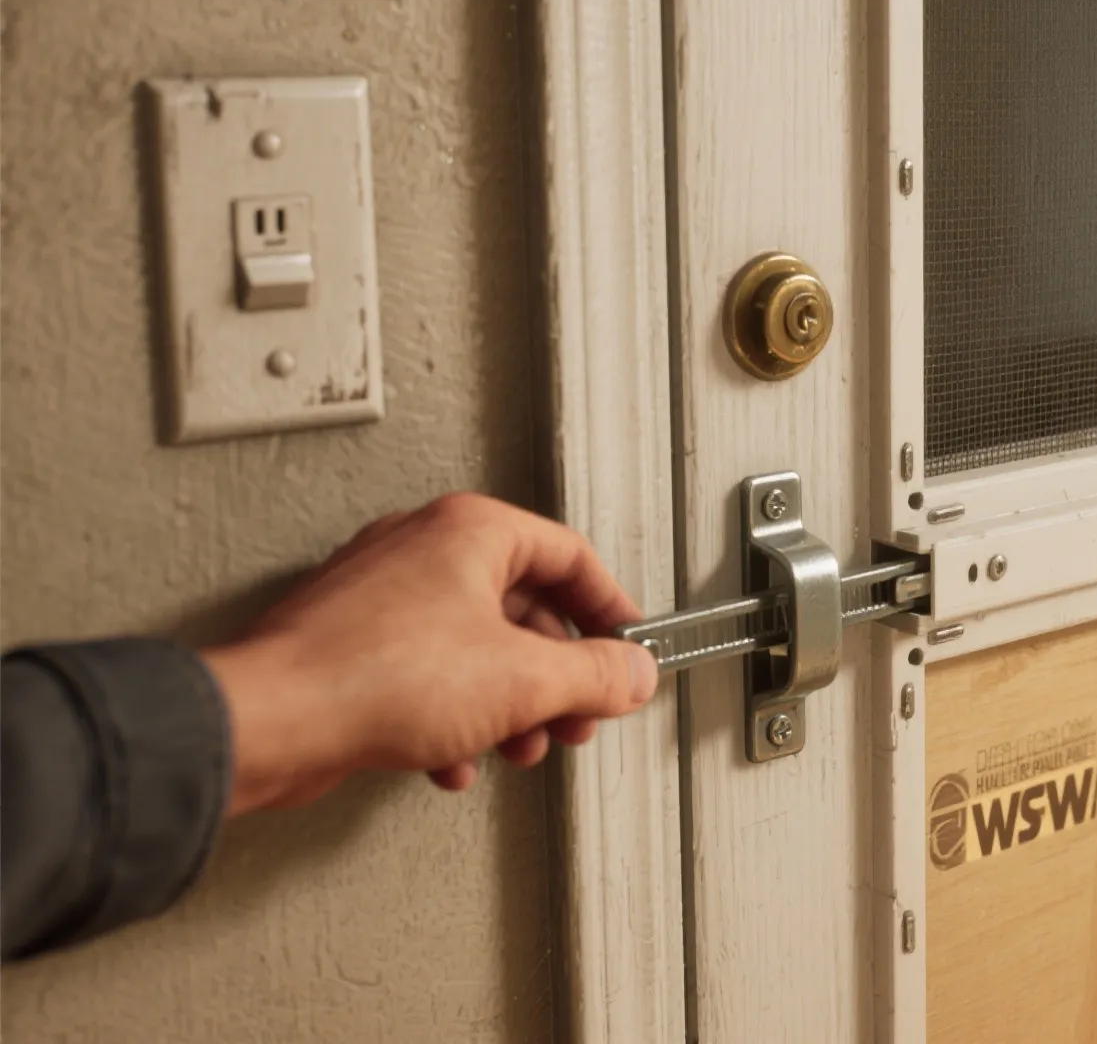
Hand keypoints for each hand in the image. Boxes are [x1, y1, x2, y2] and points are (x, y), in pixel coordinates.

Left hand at [201, 493, 657, 815]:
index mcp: (470, 531)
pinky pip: (429, 676)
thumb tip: (632, 673)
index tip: (629, 649)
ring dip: (510, 705)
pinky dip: (455, 718)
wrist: (270, 722)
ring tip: (519, 744)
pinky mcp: (353, 646)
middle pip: (525, 607)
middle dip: (558, 675)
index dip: (611, 610)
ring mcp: (383, 597)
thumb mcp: (524, 681)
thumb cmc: (371, 677)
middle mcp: (424, 550)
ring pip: (477, 647)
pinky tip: (454, 759)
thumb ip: (595, 675)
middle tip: (578, 713)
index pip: (571, 556)